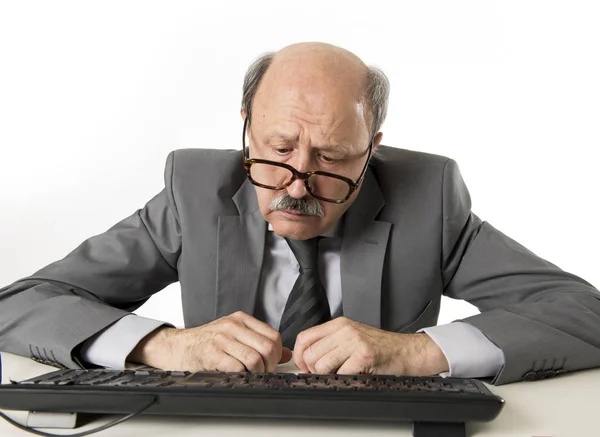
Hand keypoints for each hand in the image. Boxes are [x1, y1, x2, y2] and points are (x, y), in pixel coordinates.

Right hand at [128, 311, 292, 371]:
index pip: (273, 335)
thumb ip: (258, 341)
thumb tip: (285, 353)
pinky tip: (238, 377)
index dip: (277, 354)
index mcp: (241, 319)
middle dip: (270, 366)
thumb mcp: (233, 335)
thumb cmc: (205, 342)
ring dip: (258, 373)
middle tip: (264, 373)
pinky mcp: (212, 353)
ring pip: (255, 358)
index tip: (272, 364)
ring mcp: (222, 338)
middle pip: (267, 347)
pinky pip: (237, 367)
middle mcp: (233, 326)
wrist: (177, 346)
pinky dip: (242, 376)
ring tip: (251, 376)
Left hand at [293, 317, 448, 375]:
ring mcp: (354, 341)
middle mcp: (344, 330)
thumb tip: (304, 362)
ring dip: (329, 375)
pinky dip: (344, 379)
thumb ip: (329, 344)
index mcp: (339, 324)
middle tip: (328, 373)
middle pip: (309, 354)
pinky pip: (340, 373)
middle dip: (314, 370)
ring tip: (343, 373)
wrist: (408, 351)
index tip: (304, 367)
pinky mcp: (364, 355)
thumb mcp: (352, 337)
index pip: (304, 338)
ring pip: (321, 365)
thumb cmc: (380, 348)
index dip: (299, 356)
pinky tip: (355, 374)